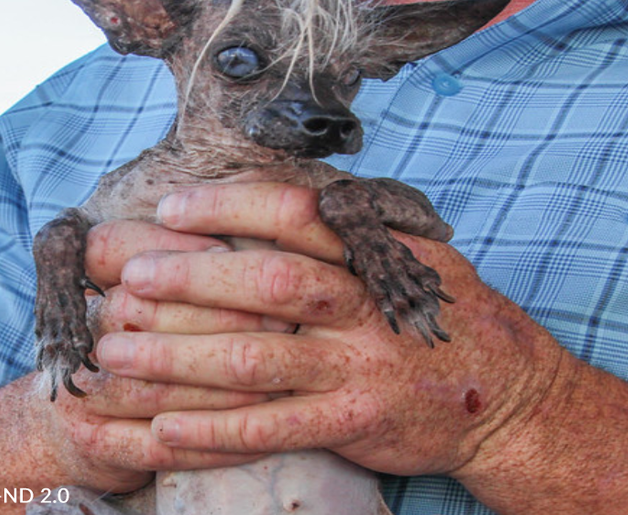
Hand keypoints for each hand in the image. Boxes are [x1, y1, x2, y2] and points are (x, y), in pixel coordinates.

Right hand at [32, 219, 272, 491]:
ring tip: (282, 381)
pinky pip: (162, 449)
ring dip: (224, 387)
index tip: (238, 255)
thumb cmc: (137, 346)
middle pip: (138, 315)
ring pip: (157, 388)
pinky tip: (264, 438)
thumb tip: (252, 231)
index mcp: (85, 285)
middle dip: (218, 318)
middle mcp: (79, 334)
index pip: (116, 248)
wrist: (72, 427)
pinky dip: (215, 444)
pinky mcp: (95, 446)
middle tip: (283, 320)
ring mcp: (82, 393)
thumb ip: (188, 260)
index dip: (177, 249)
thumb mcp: (149, 294)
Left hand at [91, 182, 573, 477]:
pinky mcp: (355, 422)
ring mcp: (359, 367)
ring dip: (179, 358)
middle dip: (190, 278)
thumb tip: (277, 197)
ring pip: (257, 358)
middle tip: (127, 278)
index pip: (296, 214)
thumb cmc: (448, 318)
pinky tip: (163, 431)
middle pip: (268, 282)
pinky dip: (214, 431)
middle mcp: (364, 306)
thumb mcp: (416, 256)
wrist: (510, 398)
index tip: (170, 207)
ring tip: (117, 354)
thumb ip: (351, 233)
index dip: (229, 206)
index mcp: (373, 255)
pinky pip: (272, 428)